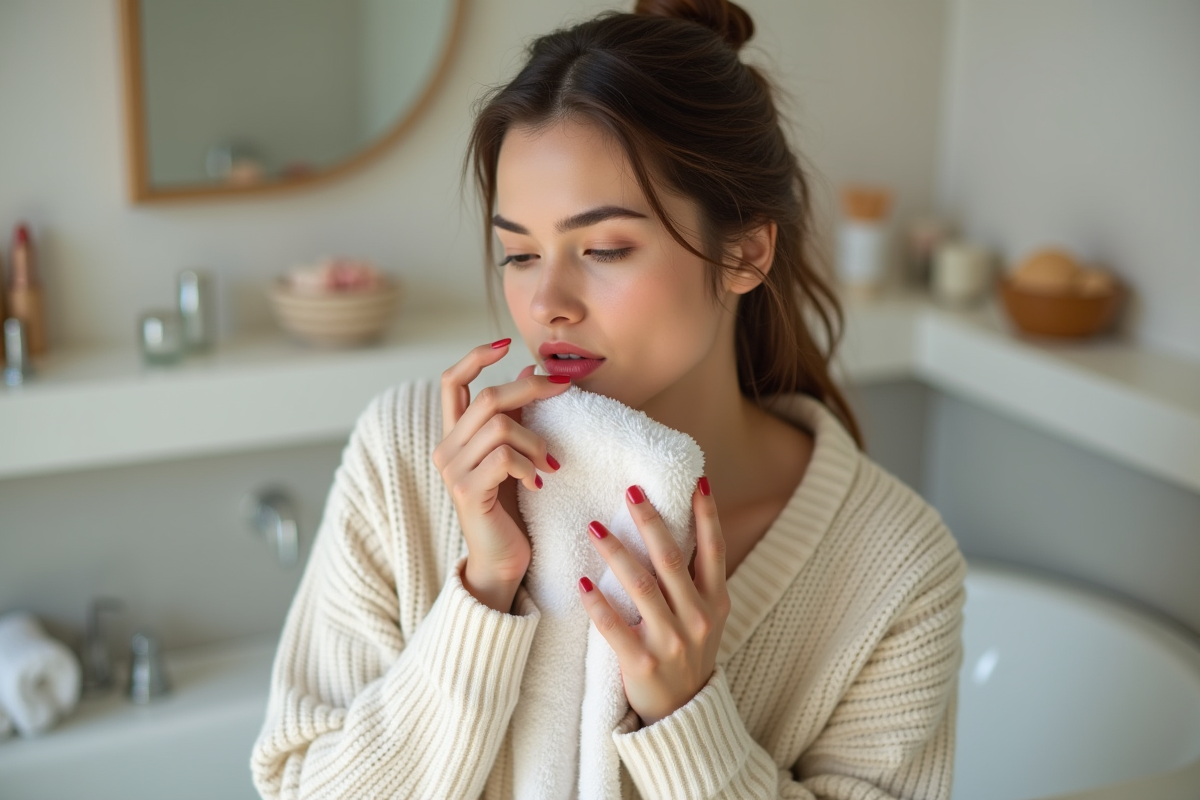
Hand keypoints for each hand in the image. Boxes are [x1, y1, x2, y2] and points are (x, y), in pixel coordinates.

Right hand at [433, 339, 569, 611]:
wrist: (501, 562)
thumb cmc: (511, 509)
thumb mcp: (515, 455)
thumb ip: (515, 416)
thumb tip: (528, 369)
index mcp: (454, 435)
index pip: (452, 381)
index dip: (476, 356)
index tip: (507, 343)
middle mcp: (446, 449)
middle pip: (488, 398)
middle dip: (532, 390)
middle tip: (565, 391)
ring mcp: (453, 471)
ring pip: (500, 426)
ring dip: (536, 440)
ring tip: (549, 463)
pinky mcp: (468, 492)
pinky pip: (504, 458)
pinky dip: (530, 465)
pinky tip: (539, 482)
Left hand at [578, 479, 730, 726]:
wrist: (685, 714)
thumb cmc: (690, 652)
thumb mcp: (706, 616)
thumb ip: (695, 578)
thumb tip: (676, 525)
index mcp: (716, 601)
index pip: (714, 549)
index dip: (707, 514)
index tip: (695, 480)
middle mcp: (698, 618)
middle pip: (672, 559)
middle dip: (651, 521)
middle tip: (630, 492)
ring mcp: (672, 642)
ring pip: (642, 587)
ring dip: (617, 553)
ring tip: (594, 527)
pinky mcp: (643, 665)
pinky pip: (616, 628)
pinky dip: (598, 604)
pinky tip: (582, 583)